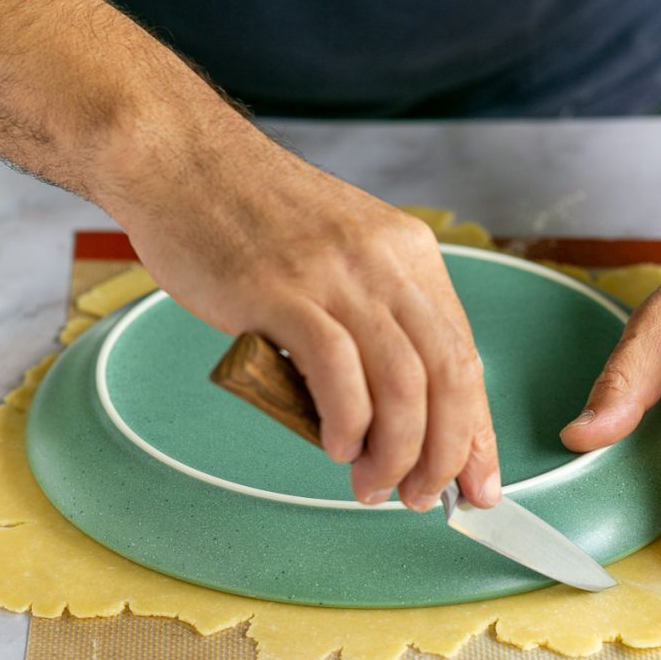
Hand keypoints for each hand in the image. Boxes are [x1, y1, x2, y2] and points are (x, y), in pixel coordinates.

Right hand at [100, 111, 500, 512]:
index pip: (464, 354)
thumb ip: (372, 318)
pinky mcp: (282, 291)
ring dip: (397, 451)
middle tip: (423, 497)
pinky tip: (338, 447)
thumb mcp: (341, 253)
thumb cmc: (253, 219)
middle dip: (447, 453)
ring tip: (375, 486)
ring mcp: (336, 275)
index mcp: (410, 255)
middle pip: (448, 375)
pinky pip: (338, 370)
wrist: (181, 162)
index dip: (477, 428)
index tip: (479, 480)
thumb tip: (389, 409)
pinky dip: (348, 422)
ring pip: (402, 382)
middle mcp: (386, 263)